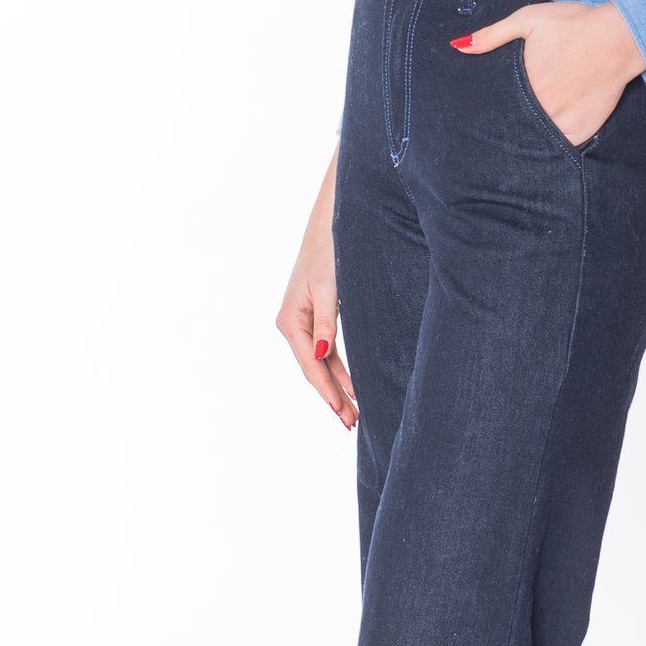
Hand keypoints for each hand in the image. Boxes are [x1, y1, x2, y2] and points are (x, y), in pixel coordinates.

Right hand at [275, 141, 357, 430]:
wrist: (332, 221)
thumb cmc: (329, 250)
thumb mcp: (329, 288)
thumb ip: (326, 322)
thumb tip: (320, 354)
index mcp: (290, 321)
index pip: (311, 367)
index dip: (328, 393)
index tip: (344, 415)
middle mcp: (292, 324)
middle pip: (315, 370)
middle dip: (334, 397)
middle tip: (354, 424)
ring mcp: (304, 321)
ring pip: (322, 363)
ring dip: (339, 386)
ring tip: (355, 412)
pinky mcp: (318, 315)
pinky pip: (327, 350)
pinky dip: (340, 368)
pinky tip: (352, 384)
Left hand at [451, 0, 645, 145]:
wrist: (620, 36)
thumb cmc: (574, 24)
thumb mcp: (528, 19)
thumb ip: (493, 35)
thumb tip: (458, 46)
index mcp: (525, 85)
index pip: (498, 106)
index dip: (492, 108)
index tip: (488, 110)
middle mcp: (542, 109)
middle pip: (516, 124)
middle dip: (509, 124)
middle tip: (504, 126)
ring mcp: (563, 123)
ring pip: (536, 139)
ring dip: (529, 135)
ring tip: (526, 128)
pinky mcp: (582, 131)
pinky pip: (561, 146)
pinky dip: (553, 143)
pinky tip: (548, 132)